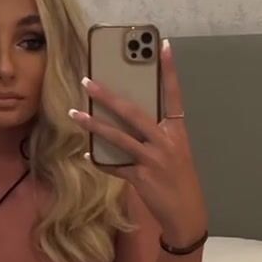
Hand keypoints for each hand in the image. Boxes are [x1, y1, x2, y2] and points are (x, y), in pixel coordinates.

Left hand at [69, 39, 207, 244]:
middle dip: (108, 96)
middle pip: (134, 113)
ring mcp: (153, 160)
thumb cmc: (180, 180)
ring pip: (118, 137)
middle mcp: (166, 142)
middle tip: (88, 81)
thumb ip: (156, 134)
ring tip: (74, 114)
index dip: (169, 71)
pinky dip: (100, 160)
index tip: (163, 46)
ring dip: (94, 124)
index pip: (173, 96)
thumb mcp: (176, 152)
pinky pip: (114, 166)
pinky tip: (87, 154)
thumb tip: (127, 118)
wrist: (187, 215)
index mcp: (177, 132)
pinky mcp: (141, 178)